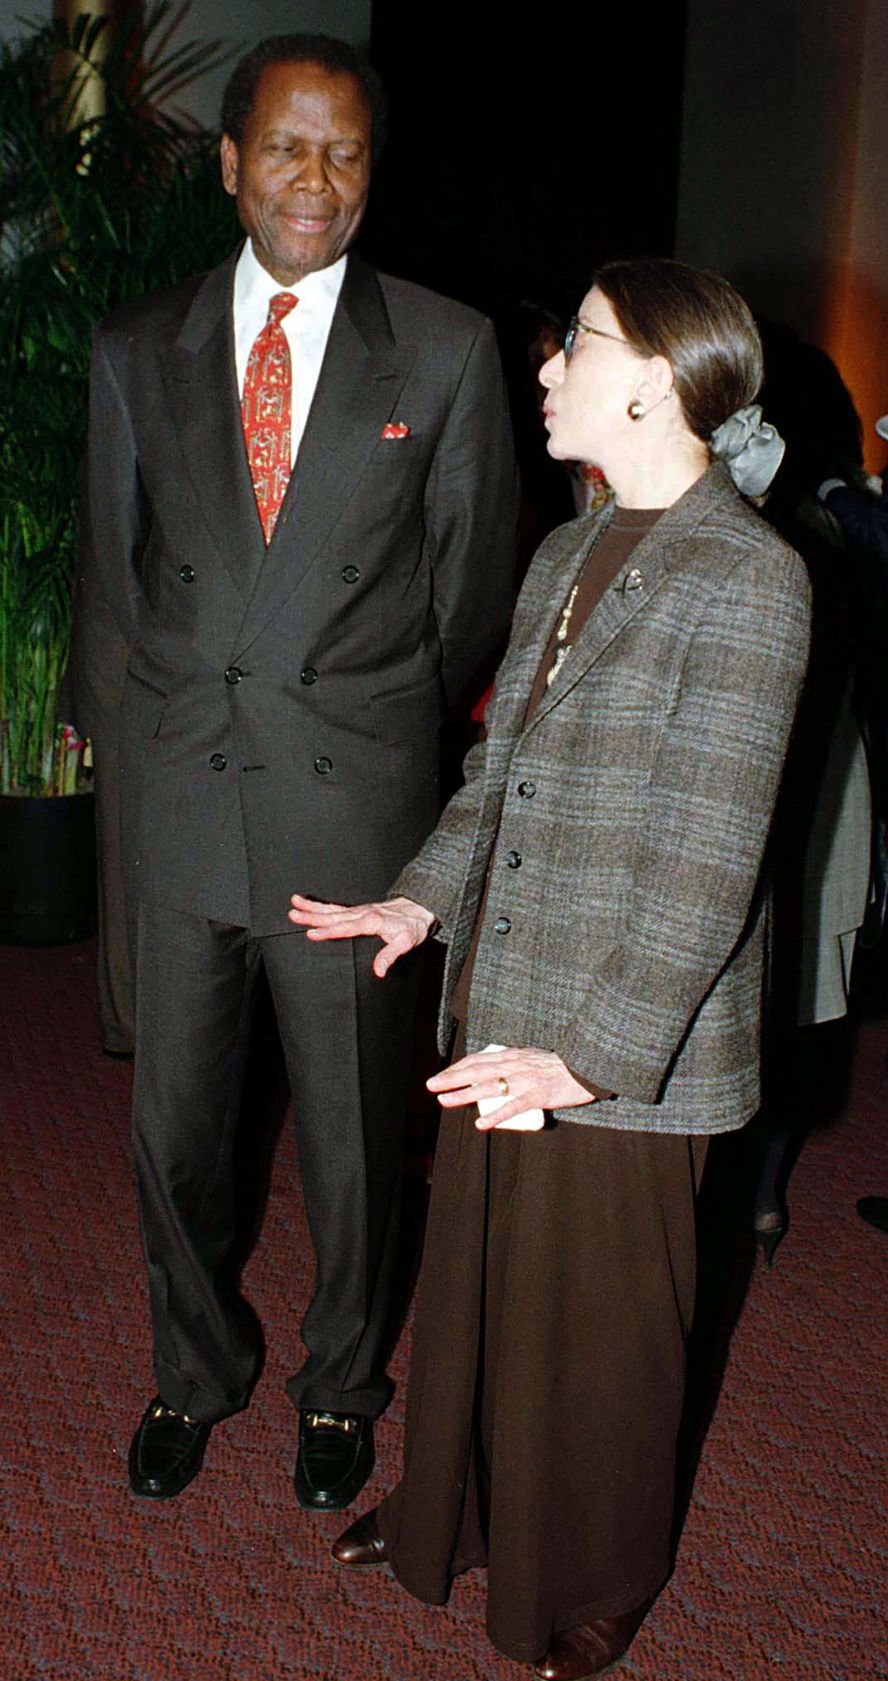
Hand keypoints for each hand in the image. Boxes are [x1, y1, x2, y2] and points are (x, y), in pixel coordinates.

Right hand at [288, 893, 435, 977]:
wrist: (417, 909)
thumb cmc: (411, 927)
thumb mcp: (406, 943)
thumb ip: (390, 956)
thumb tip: (379, 971)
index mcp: (371, 921)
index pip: (345, 927)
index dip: (328, 931)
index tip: (311, 933)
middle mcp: (362, 913)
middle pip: (333, 916)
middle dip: (312, 915)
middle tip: (293, 914)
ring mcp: (358, 911)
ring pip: (331, 909)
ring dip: (312, 907)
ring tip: (294, 903)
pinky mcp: (357, 910)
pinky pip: (336, 907)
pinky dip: (321, 906)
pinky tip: (309, 905)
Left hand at [427, 1046, 594, 1128]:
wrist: (590, 1067)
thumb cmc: (564, 1066)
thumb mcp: (535, 1058)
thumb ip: (518, 1063)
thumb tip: (499, 1073)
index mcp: (515, 1054)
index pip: (480, 1059)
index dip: (458, 1067)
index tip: (442, 1075)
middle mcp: (516, 1064)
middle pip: (477, 1070)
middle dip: (452, 1078)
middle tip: (431, 1085)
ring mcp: (526, 1080)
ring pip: (488, 1087)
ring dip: (464, 1094)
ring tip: (444, 1101)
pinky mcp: (538, 1095)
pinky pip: (512, 1106)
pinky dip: (495, 1116)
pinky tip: (480, 1124)